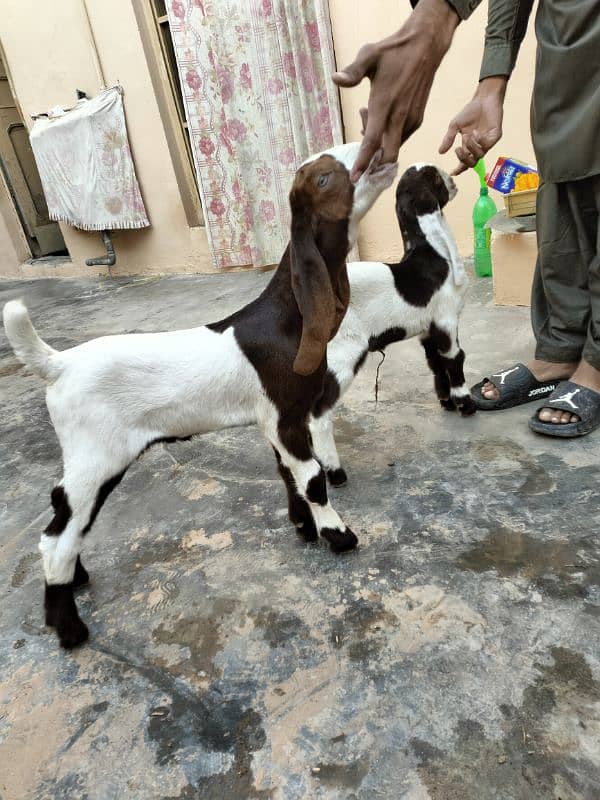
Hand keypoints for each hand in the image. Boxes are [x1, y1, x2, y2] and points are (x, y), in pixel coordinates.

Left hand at [332, 0, 459, 180]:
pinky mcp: (417, 120)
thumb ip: (353, 71)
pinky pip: (399, 138)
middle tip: (359, 139)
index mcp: (385, 105)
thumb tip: (335, 79)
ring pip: (392, 147)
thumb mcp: (369, 55)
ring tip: (367, 113)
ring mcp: (411, 120)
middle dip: (373, 164)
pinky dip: (387, 136)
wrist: (426, 46)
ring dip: (377, 143)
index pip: (373, 142)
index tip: (355, 178)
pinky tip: (379, 115)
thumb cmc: (394, 51)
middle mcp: (400, 117)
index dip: (363, 162)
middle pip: (387, 155)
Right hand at [439, 76, 507, 173]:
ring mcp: (488, 142)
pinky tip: (477, 132)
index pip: (465, 161)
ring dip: (471, 147)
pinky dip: (480, 141)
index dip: (459, 169)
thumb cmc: (470, 111)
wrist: (484, 98)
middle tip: (457, 149)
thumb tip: (440, 152)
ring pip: (479, 155)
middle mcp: (479, 146)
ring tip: (467, 135)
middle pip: (472, 163)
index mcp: (469, 145)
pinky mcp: (495, 136)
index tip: (452, 172)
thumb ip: (448, 139)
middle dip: (464, 159)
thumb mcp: (455, 126)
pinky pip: (487, 145)